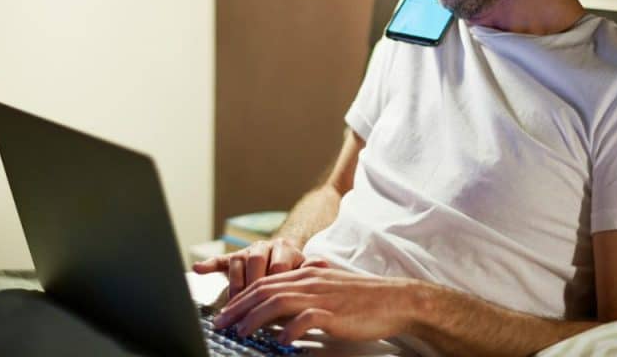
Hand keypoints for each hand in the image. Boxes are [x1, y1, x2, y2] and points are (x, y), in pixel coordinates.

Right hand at [192, 238, 328, 298]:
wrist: (286, 252)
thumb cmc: (296, 267)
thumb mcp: (306, 269)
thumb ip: (311, 268)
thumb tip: (321, 263)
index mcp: (285, 248)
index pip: (278, 266)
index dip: (276, 286)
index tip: (274, 305)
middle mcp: (265, 246)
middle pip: (255, 261)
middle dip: (252, 285)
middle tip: (249, 307)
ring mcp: (248, 251)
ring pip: (238, 261)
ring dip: (234, 283)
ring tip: (232, 304)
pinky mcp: (234, 257)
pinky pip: (220, 259)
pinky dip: (209, 264)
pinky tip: (198, 269)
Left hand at [212, 266, 417, 344]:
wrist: (396, 299)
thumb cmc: (364, 298)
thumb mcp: (329, 288)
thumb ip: (306, 292)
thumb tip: (283, 306)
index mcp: (307, 274)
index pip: (266, 282)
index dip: (242, 296)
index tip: (225, 311)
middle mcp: (309, 281)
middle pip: (264, 290)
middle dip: (238, 307)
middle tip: (220, 323)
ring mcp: (321, 295)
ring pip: (278, 302)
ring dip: (255, 318)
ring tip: (240, 332)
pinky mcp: (334, 312)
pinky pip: (306, 319)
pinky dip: (290, 329)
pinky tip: (280, 341)